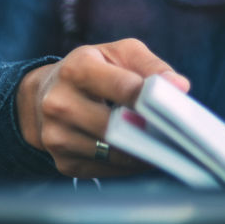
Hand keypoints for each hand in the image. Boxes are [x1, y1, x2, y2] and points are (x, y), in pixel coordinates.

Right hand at [16, 38, 189, 177]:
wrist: (44, 95)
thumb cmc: (92, 69)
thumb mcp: (119, 54)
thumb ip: (152, 66)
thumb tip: (180, 86)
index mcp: (77, 69)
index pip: (123, 87)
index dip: (151, 98)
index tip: (174, 106)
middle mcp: (60, 103)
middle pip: (116, 126)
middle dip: (150, 131)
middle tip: (178, 134)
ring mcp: (58, 136)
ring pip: (113, 153)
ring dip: (144, 153)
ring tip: (166, 146)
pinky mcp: (64, 163)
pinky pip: (107, 170)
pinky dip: (130, 165)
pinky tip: (143, 155)